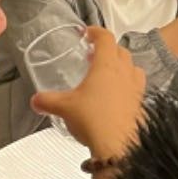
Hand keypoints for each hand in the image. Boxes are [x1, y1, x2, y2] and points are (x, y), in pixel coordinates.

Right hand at [30, 27, 144, 159]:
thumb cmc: (94, 120)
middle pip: (121, 51)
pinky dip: (128, 87)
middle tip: (94, 56)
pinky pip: (137, 88)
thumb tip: (36, 100)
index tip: (88, 33)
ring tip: (108, 75)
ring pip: (133, 68)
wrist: (119, 146)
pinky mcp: (141, 105)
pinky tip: (117, 98)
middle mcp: (125, 73)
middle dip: (108, 50)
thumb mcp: (64, 108)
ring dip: (122, 66)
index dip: (96, 32)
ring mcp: (136, 89)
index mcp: (106, 65)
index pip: (105, 38)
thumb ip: (48, 101)